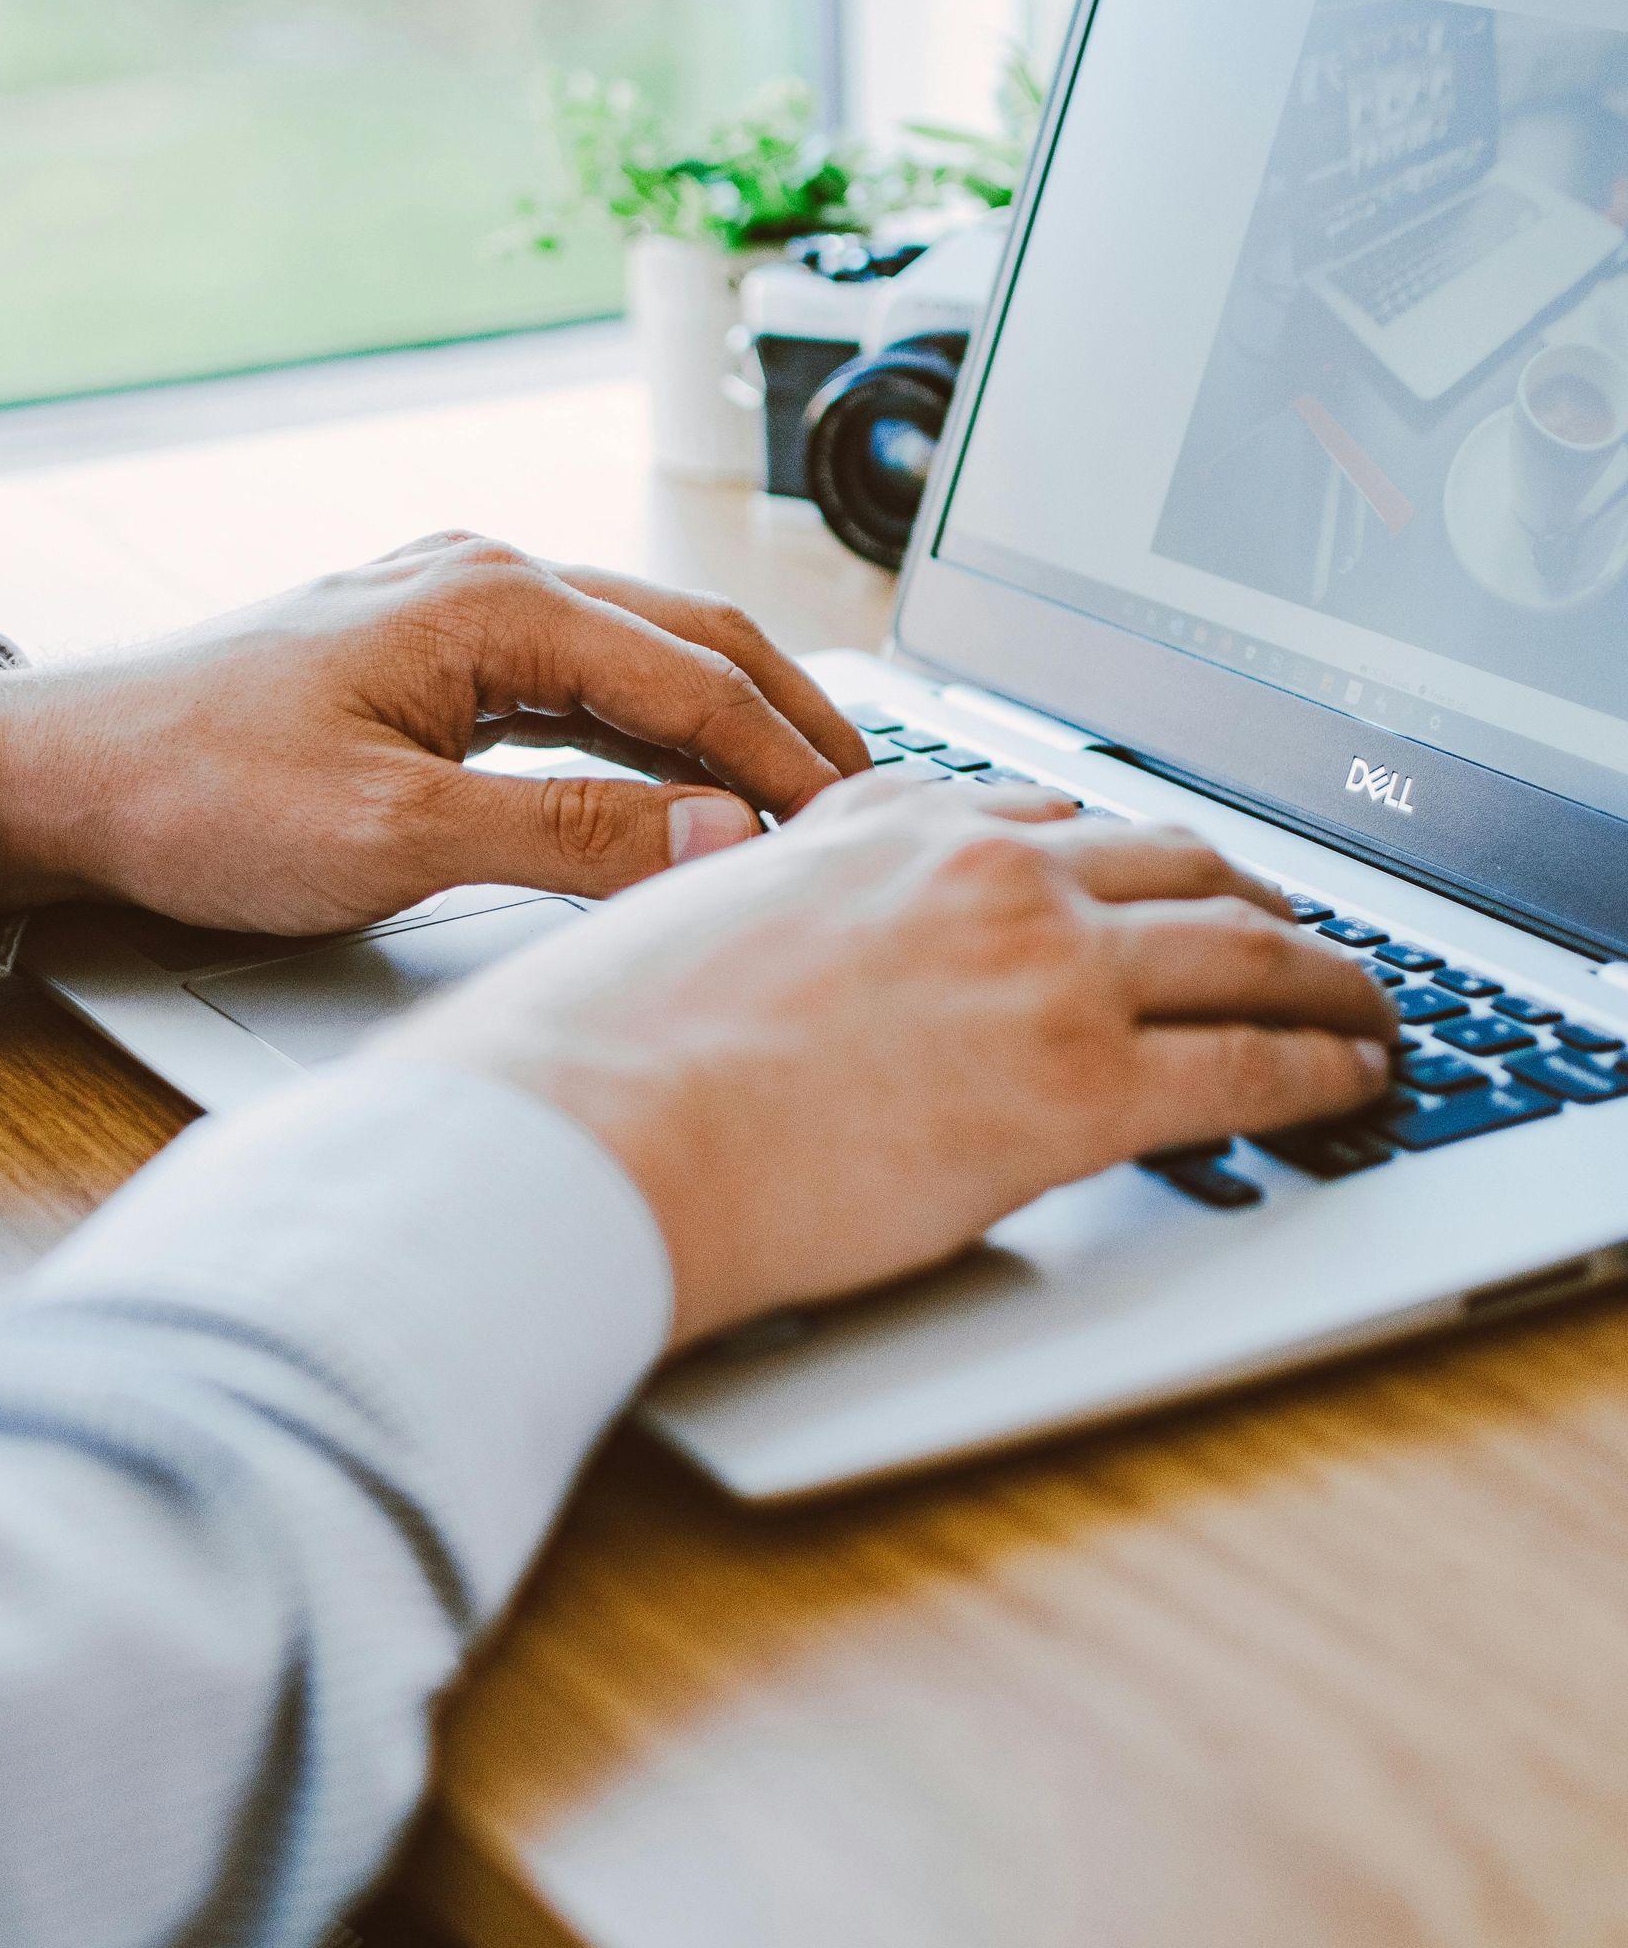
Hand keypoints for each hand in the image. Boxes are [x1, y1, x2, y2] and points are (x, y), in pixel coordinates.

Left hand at [0, 531, 869, 930]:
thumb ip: (569, 837)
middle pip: (694, 639)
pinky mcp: (432, 655)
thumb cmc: (200, 795)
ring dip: (730, 727)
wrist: (62, 776)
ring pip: (644, 656)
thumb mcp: (394, 836)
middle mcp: (487, 578)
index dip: (793, 758)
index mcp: (492, 600)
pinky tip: (689, 788)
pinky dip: (654, 735)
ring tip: (808, 801)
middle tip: (876, 803)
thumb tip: (721, 838)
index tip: (861, 832)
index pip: (697, 677)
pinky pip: (583, 685)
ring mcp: (458, 608)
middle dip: (795, 719)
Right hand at [388, 776, 1398, 1345]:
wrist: (584, 1135)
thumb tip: (767, 919)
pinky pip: (1249, 1061)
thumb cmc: (594, 1060)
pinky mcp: (1077, 1086)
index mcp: (877, 824)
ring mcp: (1039, 967)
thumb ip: (764, 901)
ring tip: (1363, 1006)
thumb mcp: (683, 922)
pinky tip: (1351, 1080)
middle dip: (1254, 892)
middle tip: (1295, 931)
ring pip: (1243, 943)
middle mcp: (977, 869)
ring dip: (1326, 973)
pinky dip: (1323, 1065)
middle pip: (1173, 856)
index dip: (1129, 850)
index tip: (1157, 875)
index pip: (1047, 812)